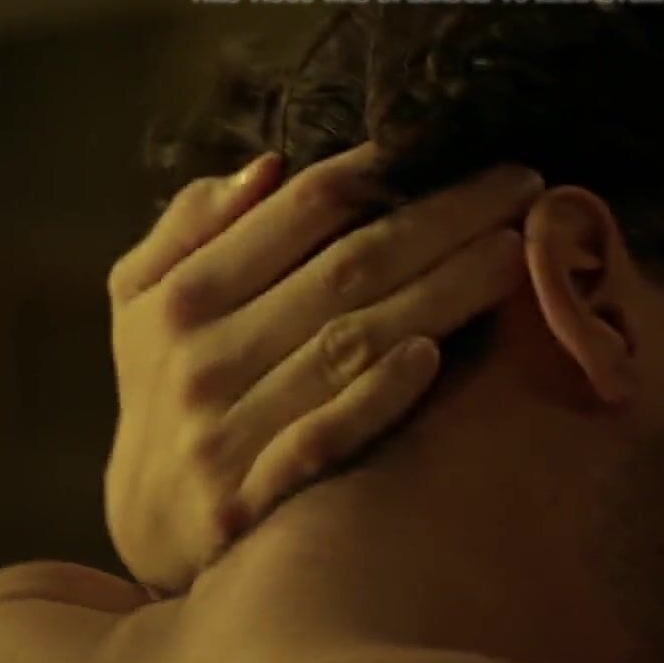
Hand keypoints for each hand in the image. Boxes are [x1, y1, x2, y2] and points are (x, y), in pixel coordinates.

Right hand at [104, 144, 542, 592]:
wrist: (151, 517)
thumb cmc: (164, 385)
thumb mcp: (143, 299)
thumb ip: (189, 227)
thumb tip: (268, 168)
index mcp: (184, 294)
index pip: (301, 212)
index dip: (381, 170)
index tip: (449, 145)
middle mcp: (205, 357)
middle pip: (347, 268)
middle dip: (443, 218)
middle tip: (520, 184)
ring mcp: (228, 431)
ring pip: (352, 344)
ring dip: (441, 293)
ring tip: (512, 255)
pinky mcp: (252, 498)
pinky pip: (323, 438)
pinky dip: (374, 397)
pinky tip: (432, 356)